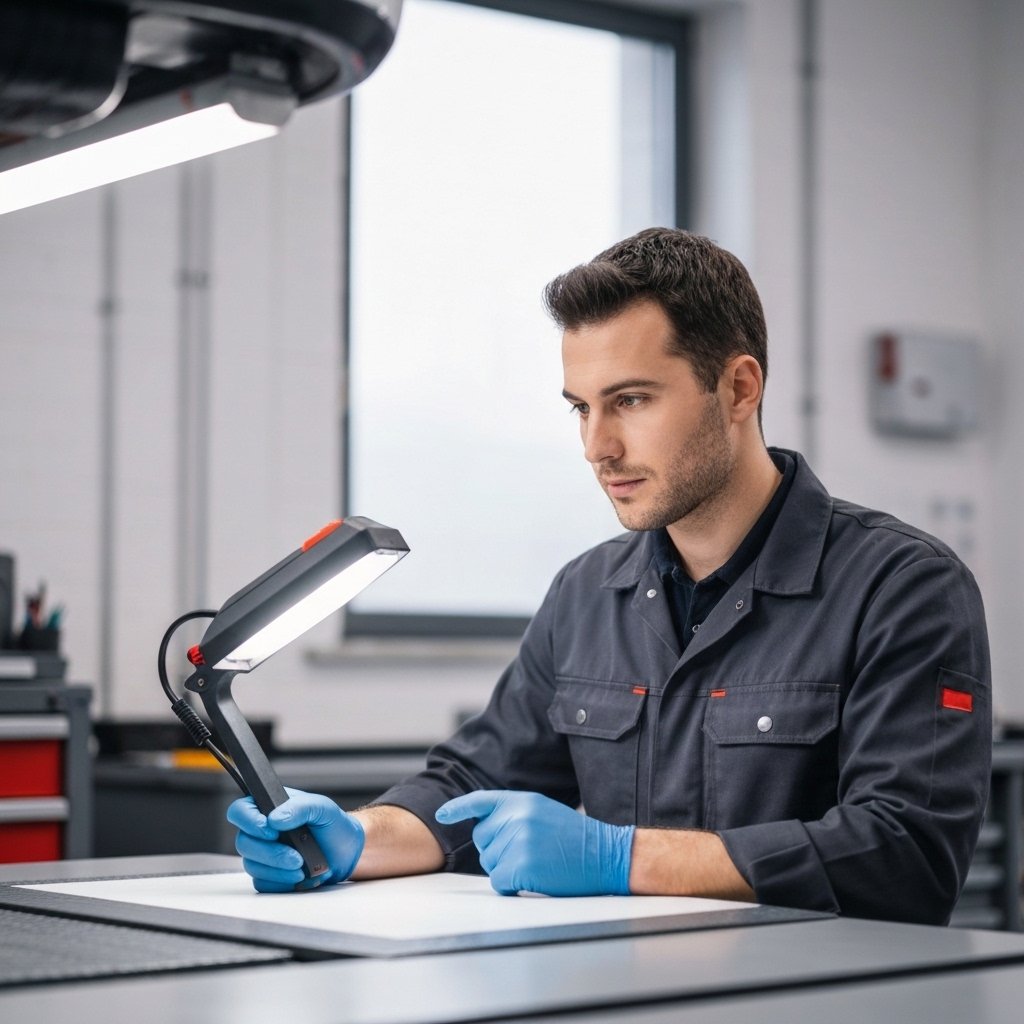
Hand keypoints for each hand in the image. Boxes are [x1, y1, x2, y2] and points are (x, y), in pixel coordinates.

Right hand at [227, 788, 364, 892]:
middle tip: (295, 856)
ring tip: (302, 866)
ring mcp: (262, 854)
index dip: (249, 821)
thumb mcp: (322, 808)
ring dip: (278, 869)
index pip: (240, 811)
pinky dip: (281, 881)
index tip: (271, 831)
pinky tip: (298, 876)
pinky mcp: (268, 875)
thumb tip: (275, 818)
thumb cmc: (332, 826)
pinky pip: (262, 882)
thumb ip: (299, 807)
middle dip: (271, 852)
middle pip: (243, 842)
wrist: (345, 852)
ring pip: (251, 865)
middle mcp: (261, 831)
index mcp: (269, 807)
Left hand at [435, 790, 633, 896]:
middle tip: (528, 852)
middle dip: (497, 850)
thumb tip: (485, 826)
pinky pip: (498, 882)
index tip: (442, 815)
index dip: (458, 808)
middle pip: (482, 839)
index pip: (481, 801)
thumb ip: (514, 814)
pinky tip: (534, 879)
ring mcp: (518, 841)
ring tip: (538, 863)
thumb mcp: (543, 812)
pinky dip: (511, 886)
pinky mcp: (522, 866)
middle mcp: (516, 817)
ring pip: (490, 862)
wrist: (606, 854)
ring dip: (508, 869)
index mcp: (521, 801)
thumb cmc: (577, 838)